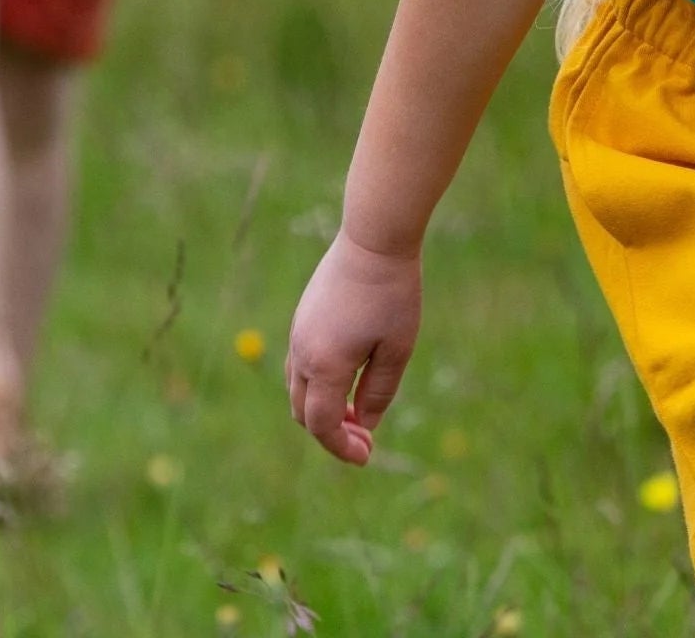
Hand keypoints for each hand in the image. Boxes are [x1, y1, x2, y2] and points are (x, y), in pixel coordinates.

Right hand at [287, 228, 421, 465]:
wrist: (374, 237)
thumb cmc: (392, 293)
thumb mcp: (396, 349)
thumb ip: (379, 393)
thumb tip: (365, 425)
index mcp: (324, 365)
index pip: (322, 425)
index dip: (342, 447)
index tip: (366, 457)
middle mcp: (302, 352)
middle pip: (303, 411)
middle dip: (331, 431)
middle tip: (366, 438)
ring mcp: (298, 332)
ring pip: (298, 387)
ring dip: (322, 406)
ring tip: (358, 410)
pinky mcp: (303, 315)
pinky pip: (300, 363)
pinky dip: (318, 383)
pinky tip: (349, 376)